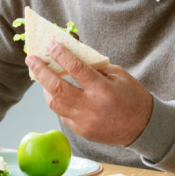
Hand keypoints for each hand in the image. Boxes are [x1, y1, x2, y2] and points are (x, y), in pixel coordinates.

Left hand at [26, 41, 152, 146]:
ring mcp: (84, 122)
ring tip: (40, 74)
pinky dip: (56, 101)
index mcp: (104, 91)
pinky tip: (55, 91)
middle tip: (31, 58)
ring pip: (54, 103)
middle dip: (41, 71)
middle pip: (58, 88)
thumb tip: (69, 54)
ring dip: (44, 87)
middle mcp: (91, 107)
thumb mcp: (118, 76)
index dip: (61, 55)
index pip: (77, 69)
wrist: (144, 128)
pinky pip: (61, 114)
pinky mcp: (81, 131)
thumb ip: (94, 67)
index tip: (50, 44)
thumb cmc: (132, 97)